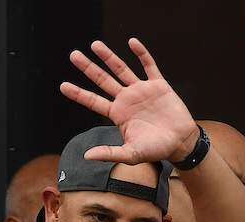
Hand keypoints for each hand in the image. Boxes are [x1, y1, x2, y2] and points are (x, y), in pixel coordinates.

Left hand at [60, 38, 199, 163]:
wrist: (180, 142)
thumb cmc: (156, 150)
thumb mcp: (131, 154)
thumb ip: (110, 153)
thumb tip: (87, 156)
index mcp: (118, 114)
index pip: (94, 101)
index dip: (79, 94)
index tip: (63, 86)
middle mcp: (126, 99)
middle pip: (102, 80)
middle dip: (88, 68)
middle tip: (73, 55)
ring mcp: (141, 90)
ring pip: (121, 69)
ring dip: (108, 57)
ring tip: (95, 44)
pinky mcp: (158, 85)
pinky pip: (148, 65)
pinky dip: (141, 54)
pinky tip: (132, 42)